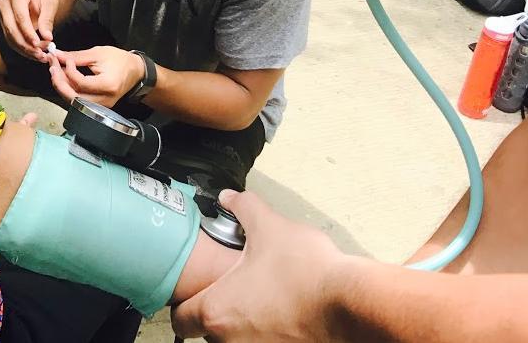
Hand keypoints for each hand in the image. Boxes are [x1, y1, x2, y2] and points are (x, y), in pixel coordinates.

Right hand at [0, 0, 59, 61]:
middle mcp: (4, 4)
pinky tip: (35, 54)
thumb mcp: (50, 2)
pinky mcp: (3, 25)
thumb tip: (47, 37)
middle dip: (27, 45)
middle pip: (12, 29)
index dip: (28, 32)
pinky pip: (11, 40)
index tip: (38, 44)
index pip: (20, 17)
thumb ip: (47, 19)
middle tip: (41, 54)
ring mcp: (1, 15)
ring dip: (25, 50)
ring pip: (10, 37)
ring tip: (41, 56)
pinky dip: (23, 49)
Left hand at [47, 44, 143, 106]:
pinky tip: (64, 79)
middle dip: (59, 82)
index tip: (65, 59)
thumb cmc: (120, 60)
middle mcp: (104, 100)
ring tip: (56, 71)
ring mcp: (101, 106)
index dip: (69, 72)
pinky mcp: (98, 106)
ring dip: (62, 86)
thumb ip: (76, 56)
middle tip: (52, 67)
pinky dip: (69, 90)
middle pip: (74, 97)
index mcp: (107, 85)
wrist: (135, 71)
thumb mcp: (98, 53)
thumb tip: (57, 55)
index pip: (81, 83)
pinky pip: (79, 101)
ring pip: (74, 101)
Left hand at [171, 190, 349, 341]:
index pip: (180, 319)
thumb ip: (243, 208)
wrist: (346, 302)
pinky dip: (265, 332)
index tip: (196, 289)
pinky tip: (281, 312)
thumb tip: (229, 198)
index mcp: (217, 311)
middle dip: (219, 310)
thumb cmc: (304, 269)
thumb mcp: (269, 226)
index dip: (184, 301)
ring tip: (262, 298)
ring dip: (242, 323)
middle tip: (236, 286)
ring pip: (235, 341)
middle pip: (208, 331)